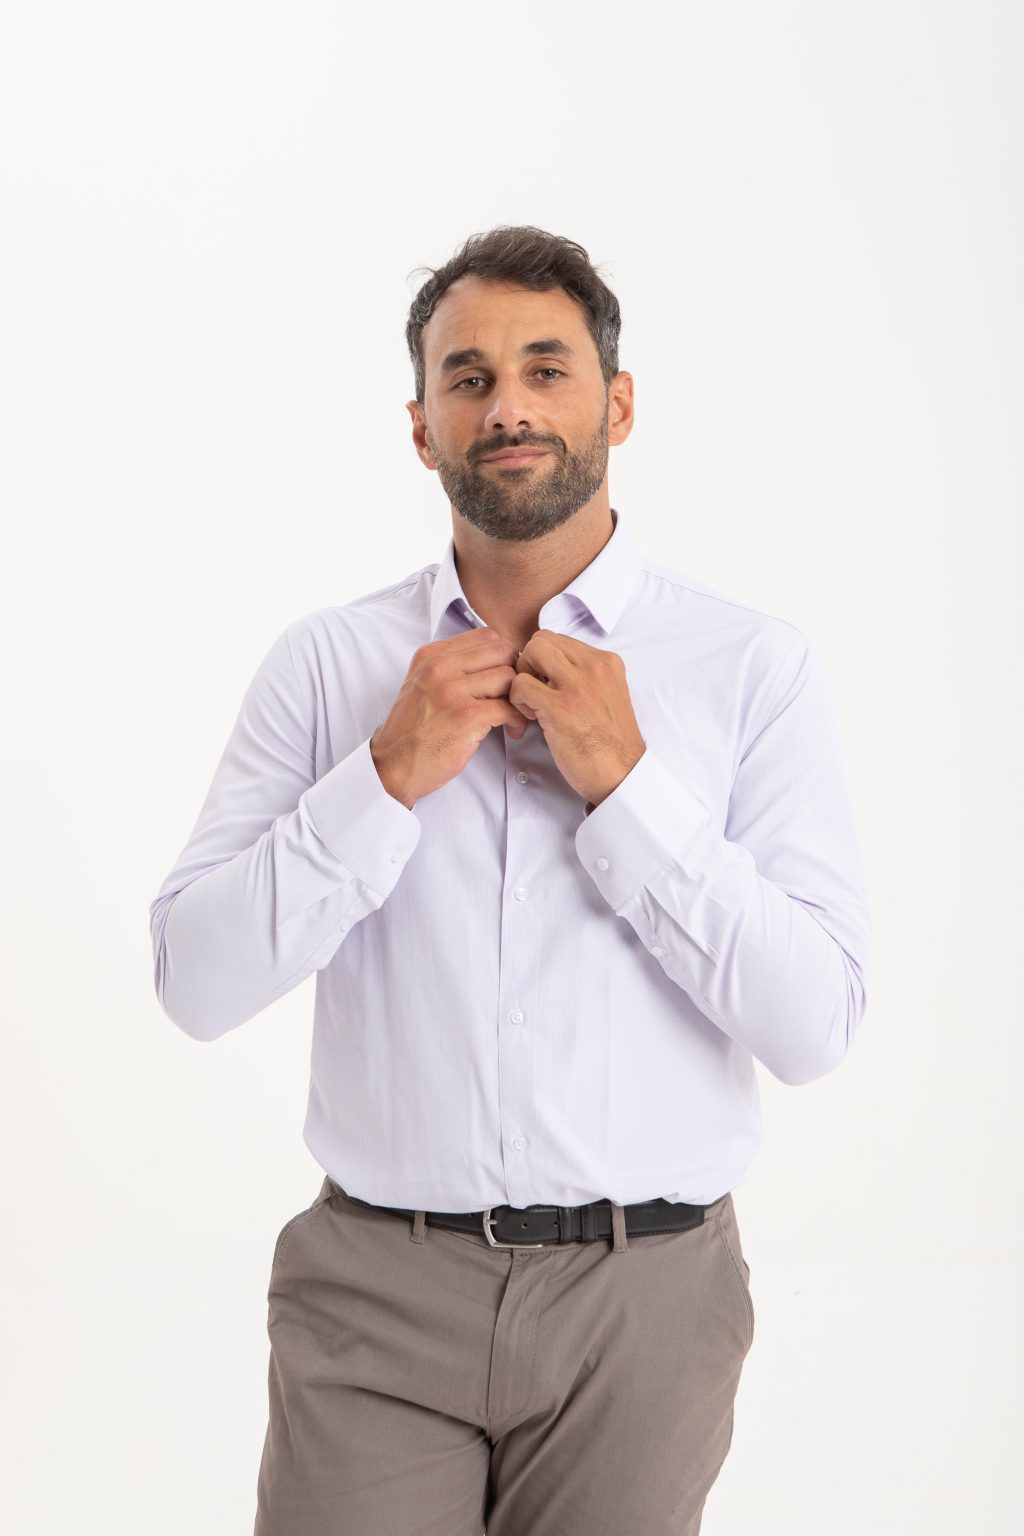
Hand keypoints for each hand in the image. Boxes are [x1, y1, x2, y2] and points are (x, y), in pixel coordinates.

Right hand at [370, 628, 527, 808]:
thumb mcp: (421, 684)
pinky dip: (517, 719)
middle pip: (502, 652)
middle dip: (515, 673)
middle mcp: (440, 667)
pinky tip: (511, 729)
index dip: (504, 656)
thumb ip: (450, 667)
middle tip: (515, 694)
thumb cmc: (411, 731)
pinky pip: (509, 707)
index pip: (486, 636)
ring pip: (508, 677)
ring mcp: (452, 691)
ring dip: (519, 698)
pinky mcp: (466, 717)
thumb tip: (491, 660)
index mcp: (432, 655)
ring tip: (513, 715)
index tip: (504, 676)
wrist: (393, 766)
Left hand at [508, 630, 646, 806]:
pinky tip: (532, 718)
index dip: (544, 660)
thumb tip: (549, 668)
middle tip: (534, 691)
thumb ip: (584, 676)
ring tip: (533, 704)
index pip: (559, 640)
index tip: (547, 683)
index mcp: (606, 662)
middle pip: (542, 640)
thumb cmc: (610, 742)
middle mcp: (594, 667)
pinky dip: (517, 700)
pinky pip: (520, 685)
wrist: (622, 774)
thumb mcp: (607, 695)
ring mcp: (577, 685)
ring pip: (530, 652)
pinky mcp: (559, 707)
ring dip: (522, 677)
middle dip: (529, 663)